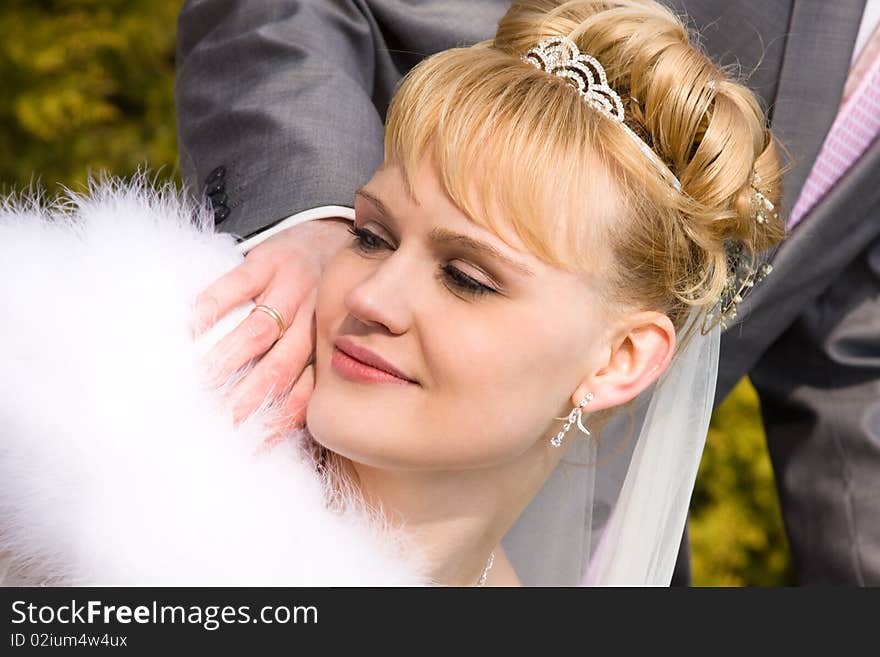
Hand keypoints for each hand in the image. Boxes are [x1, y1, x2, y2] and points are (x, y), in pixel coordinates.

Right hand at [192, 218, 351, 429]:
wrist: (328, 239)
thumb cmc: (316, 306)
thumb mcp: (319, 341)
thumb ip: (300, 380)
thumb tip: (273, 440)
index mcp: (324, 352)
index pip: (302, 397)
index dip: (275, 424)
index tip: (244, 447)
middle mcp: (314, 323)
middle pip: (278, 370)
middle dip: (247, 401)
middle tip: (215, 425)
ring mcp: (293, 290)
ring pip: (259, 331)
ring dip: (226, 359)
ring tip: (196, 384)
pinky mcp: (269, 260)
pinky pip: (238, 285)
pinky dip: (214, 306)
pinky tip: (190, 327)